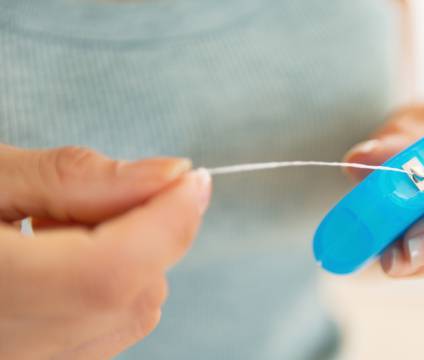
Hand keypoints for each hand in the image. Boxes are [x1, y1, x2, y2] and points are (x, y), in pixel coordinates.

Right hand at [0, 145, 211, 358]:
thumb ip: (76, 178)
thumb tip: (171, 174)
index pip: (113, 271)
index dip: (169, 219)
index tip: (194, 176)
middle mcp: (13, 352)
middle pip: (131, 294)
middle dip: (145, 231)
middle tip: (94, 191)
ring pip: (127, 316)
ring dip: (126, 259)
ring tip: (56, 225)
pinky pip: (104, 332)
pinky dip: (107, 287)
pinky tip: (58, 258)